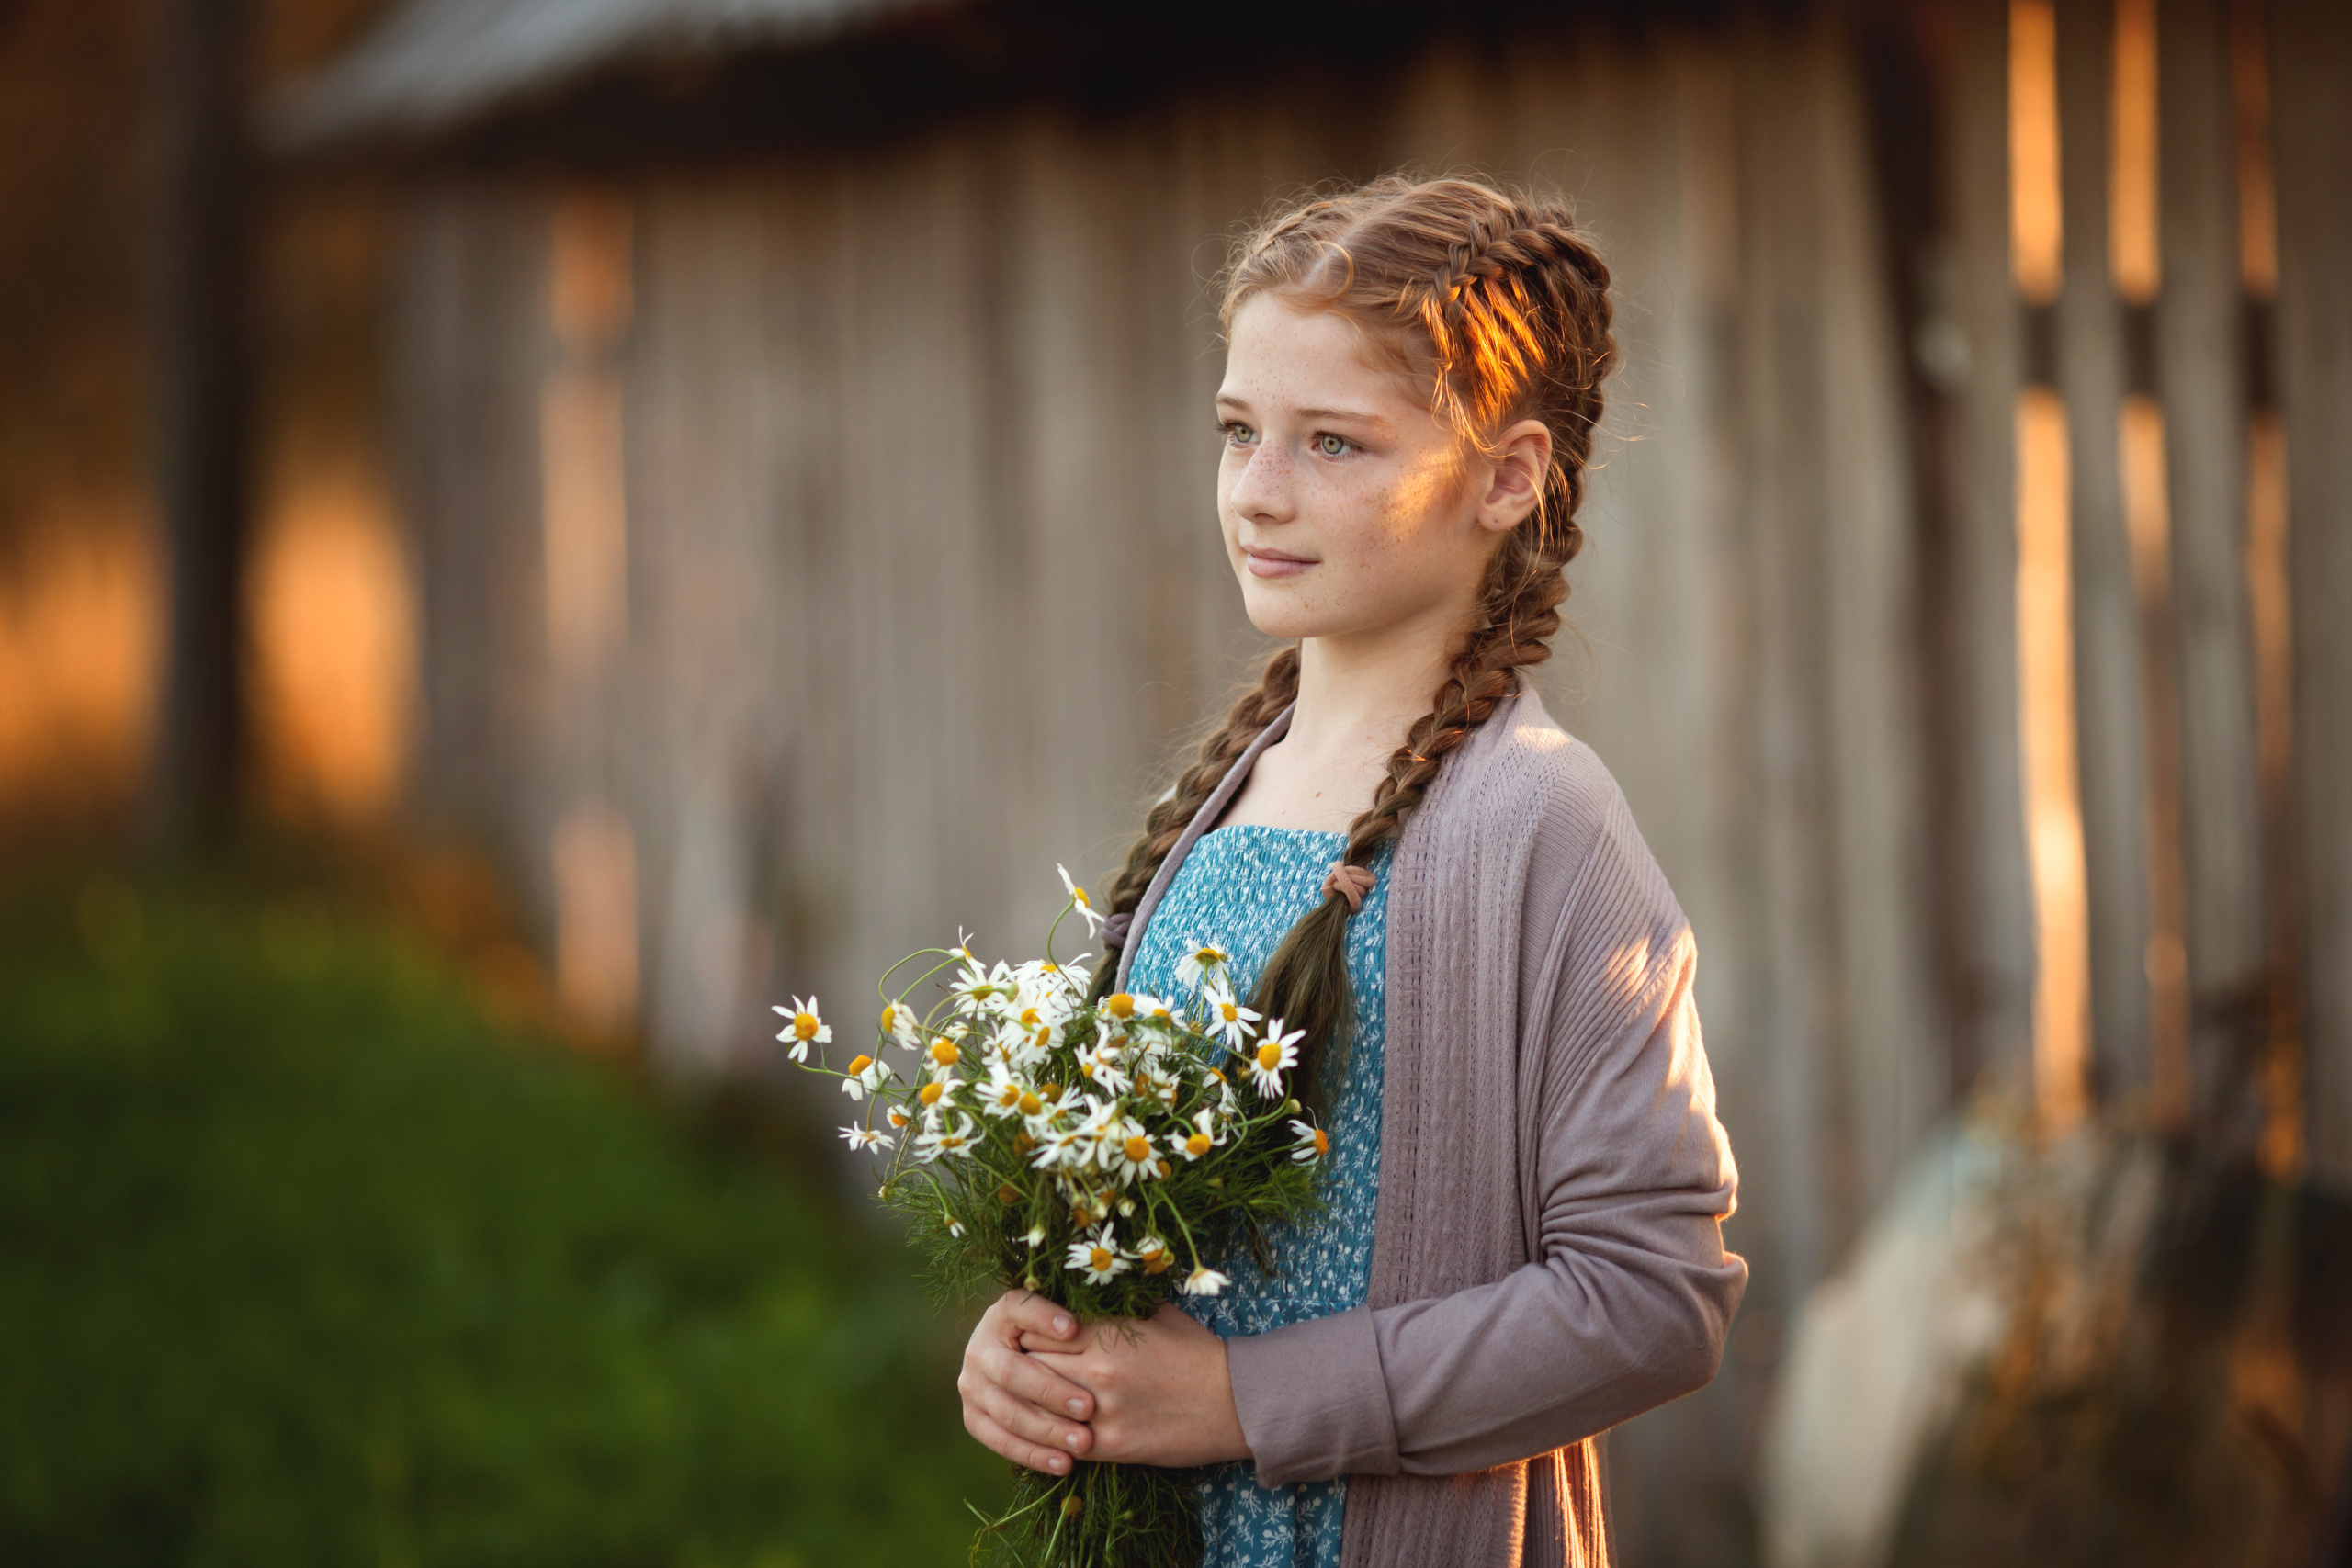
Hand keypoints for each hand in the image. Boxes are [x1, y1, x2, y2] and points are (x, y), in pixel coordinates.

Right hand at [959, 1289, 1097, 1474]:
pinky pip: (1002, 1441)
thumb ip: (1075, 1319)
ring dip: (1046, 1430)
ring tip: (1082, 1442)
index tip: (1075, 1328)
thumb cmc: (1066, 1340)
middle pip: (1011, 1371)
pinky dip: (1033, 1454)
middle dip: (1050, 1390)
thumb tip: (1079, 1328)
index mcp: (1002, 1314)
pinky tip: (1064, 1464)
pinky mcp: (974, 1418)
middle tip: (1089, 1407)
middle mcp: (979, 1348)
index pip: (1020, 1310)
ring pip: (1007, 1412)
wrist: (1030, 1366)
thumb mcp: (1069, 1320)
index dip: (1044, 1318)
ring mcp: (971, 1386)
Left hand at [1018, 1300, 1251, 1466]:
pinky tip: (1051, 1430)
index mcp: (1106, 1334)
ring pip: (1039, 1408)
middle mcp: (1097, 1372)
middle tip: (1018, 1369)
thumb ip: (1117, 1305)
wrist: (1235, 1402)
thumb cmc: (1197, 1352)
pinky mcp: (1112, 1446)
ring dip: (1031, 1404)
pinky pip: (1063, 1443)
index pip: (1036, 1330)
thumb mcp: (1158, 1314)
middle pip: (1029, 1368)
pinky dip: (1051, 1436)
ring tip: (1029, 1400)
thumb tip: (1089, 1289)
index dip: (1026, 1334)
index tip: (1027, 1337)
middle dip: (1021, 1368)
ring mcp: (1102, 1412)